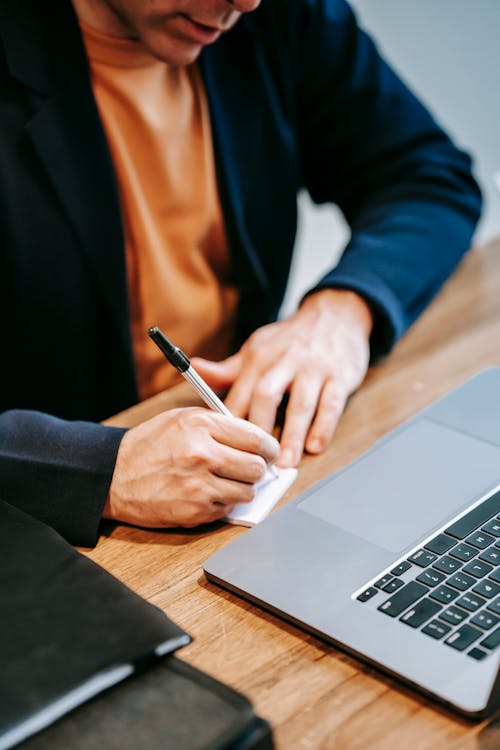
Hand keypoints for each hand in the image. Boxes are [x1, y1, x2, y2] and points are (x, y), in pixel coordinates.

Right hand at [103, 407, 279, 527]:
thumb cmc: (149, 446)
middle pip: (257, 467)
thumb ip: (219, 425)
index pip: (256, 438)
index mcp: (201, 425)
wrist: (113, 476)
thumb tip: (255, 439)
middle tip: (248, 468)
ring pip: (248, 492)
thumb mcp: (182, 419)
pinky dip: (223, 503)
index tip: (269, 452)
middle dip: (257, 469)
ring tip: (224, 480)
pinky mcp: (195, 511)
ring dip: (241, 488)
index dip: (269, 448)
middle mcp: (203, 454)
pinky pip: (228, 509)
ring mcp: (199, 486)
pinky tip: (206, 493)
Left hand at [191, 289, 371, 466]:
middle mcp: (285, 362)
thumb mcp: (256, 349)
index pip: (239, 394)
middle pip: (266, 397)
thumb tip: (194, 370)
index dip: (230, 424)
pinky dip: (323, 427)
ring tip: (285, 464)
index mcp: (259, 358)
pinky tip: (315, 446)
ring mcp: (314, 369)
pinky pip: (331, 404)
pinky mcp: (340, 377)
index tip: (224, 449)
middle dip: (258, 431)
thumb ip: (227, 369)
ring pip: (301, 404)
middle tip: (254, 462)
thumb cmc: (289, 341)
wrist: (334, 316)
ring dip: (292, 436)